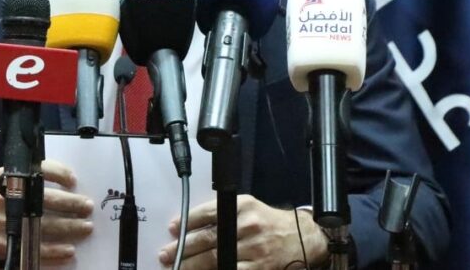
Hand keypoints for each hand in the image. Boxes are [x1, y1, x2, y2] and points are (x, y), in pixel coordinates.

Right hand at [0, 159, 93, 260]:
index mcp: (7, 177)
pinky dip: (54, 251)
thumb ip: (28, 175)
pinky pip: (33, 248)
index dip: (58, 173)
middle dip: (70, 204)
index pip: (36, 170)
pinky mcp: (3, 244)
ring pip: (42, 226)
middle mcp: (4, 198)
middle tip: (87, 206)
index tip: (73, 180)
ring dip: (68, 228)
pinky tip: (69, 250)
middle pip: (44, 200)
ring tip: (86, 227)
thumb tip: (66, 177)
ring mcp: (3, 222)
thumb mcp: (6, 178)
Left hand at [157, 195, 328, 268]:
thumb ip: (223, 213)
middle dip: (184, 247)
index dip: (188, 222)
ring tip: (176, 267)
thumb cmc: (269, 222)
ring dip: (193, 265)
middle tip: (166, 253)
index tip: (173, 229)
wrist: (303, 238)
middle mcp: (248, 225)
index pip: (209, 213)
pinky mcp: (258, 268)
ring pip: (216, 259)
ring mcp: (253, 248)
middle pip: (208, 238)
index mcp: (243, 206)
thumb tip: (190, 225)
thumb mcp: (248, 207)